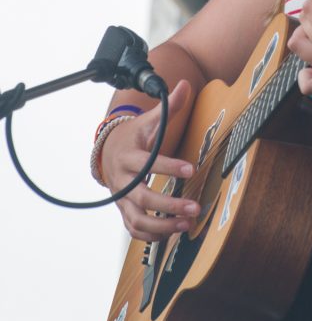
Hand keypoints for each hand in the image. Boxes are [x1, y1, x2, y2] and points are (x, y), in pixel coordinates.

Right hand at [100, 80, 199, 240]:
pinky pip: (133, 229)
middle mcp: (123, 180)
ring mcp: (121, 198)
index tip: (192, 168)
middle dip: (169, 204)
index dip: (170, 166)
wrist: (108, 151)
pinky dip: (151, 235)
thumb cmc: (135, 136)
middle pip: (143, 197)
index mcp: (130, 156)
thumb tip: (186, 85)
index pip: (149, 163)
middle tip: (195, 207)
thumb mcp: (150, 121)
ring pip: (137, 219)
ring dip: (162, 225)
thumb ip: (169, 107)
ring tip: (186, 224)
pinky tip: (171, 232)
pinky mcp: (123, 211)